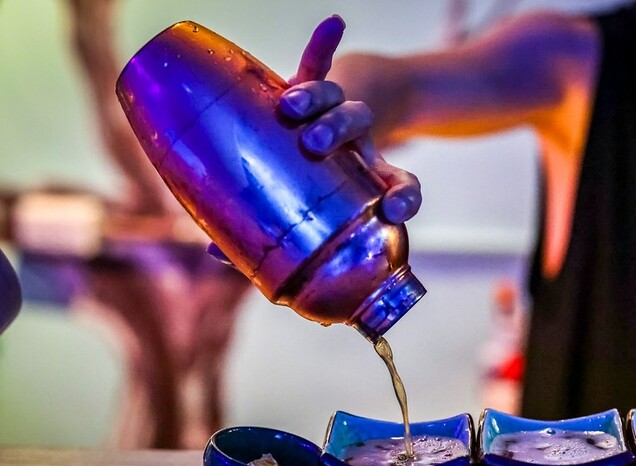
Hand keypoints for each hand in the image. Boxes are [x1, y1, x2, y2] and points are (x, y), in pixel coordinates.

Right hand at [278, 15, 420, 223]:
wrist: (333, 142)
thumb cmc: (314, 194)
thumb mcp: (297, 218)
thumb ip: (267, 239)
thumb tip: (215, 255)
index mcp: (371, 180)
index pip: (400, 185)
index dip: (403, 197)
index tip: (395, 210)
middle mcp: (360, 146)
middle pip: (360, 129)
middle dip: (339, 133)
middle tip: (314, 144)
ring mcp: (340, 115)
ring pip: (340, 98)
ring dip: (321, 99)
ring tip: (292, 106)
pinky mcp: (319, 90)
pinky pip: (321, 63)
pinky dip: (324, 43)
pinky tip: (335, 22)